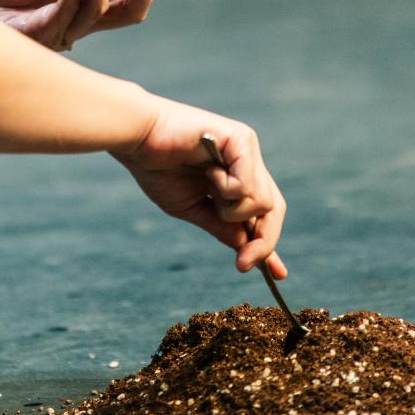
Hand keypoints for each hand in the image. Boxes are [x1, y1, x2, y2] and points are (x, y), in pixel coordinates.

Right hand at [111, 100, 288, 278]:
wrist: (137, 139)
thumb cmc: (158, 168)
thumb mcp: (193, 208)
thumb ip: (221, 227)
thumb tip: (249, 252)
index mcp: (236, 175)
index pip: (264, 212)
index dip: (269, 242)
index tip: (277, 274)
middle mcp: (248, 161)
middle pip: (274, 209)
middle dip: (262, 240)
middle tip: (242, 263)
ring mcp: (247, 149)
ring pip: (262, 202)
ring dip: (232, 209)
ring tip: (207, 186)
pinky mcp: (241, 140)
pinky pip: (248, 185)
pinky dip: (227, 189)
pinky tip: (208, 172)